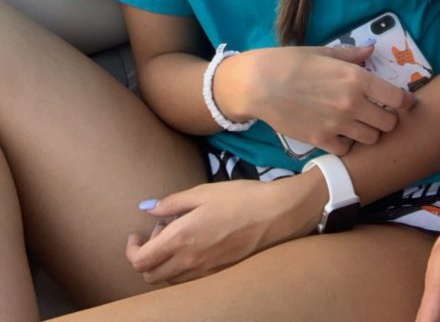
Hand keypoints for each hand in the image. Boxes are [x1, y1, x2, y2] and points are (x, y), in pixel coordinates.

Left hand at [126, 171, 325, 284]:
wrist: (275, 215)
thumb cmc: (240, 198)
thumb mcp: (204, 191)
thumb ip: (173, 202)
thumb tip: (149, 209)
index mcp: (181, 238)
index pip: (140, 260)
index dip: (132, 249)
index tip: (138, 233)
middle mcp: (189, 261)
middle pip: (150, 277)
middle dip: (145, 257)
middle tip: (159, 232)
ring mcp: (204, 271)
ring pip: (168, 280)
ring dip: (163, 262)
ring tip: (178, 236)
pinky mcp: (217, 274)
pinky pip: (188, 279)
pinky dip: (181, 267)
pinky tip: (195, 244)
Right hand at [216, 43, 416, 154]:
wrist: (258, 84)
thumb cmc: (289, 62)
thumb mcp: (323, 51)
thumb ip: (351, 54)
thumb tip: (371, 50)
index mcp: (356, 78)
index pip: (396, 98)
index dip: (405, 102)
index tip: (406, 103)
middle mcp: (352, 104)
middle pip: (388, 123)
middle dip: (387, 119)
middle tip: (377, 113)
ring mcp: (338, 125)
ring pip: (371, 139)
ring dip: (369, 132)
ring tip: (359, 124)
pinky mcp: (321, 141)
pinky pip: (347, 150)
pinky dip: (347, 144)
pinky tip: (339, 133)